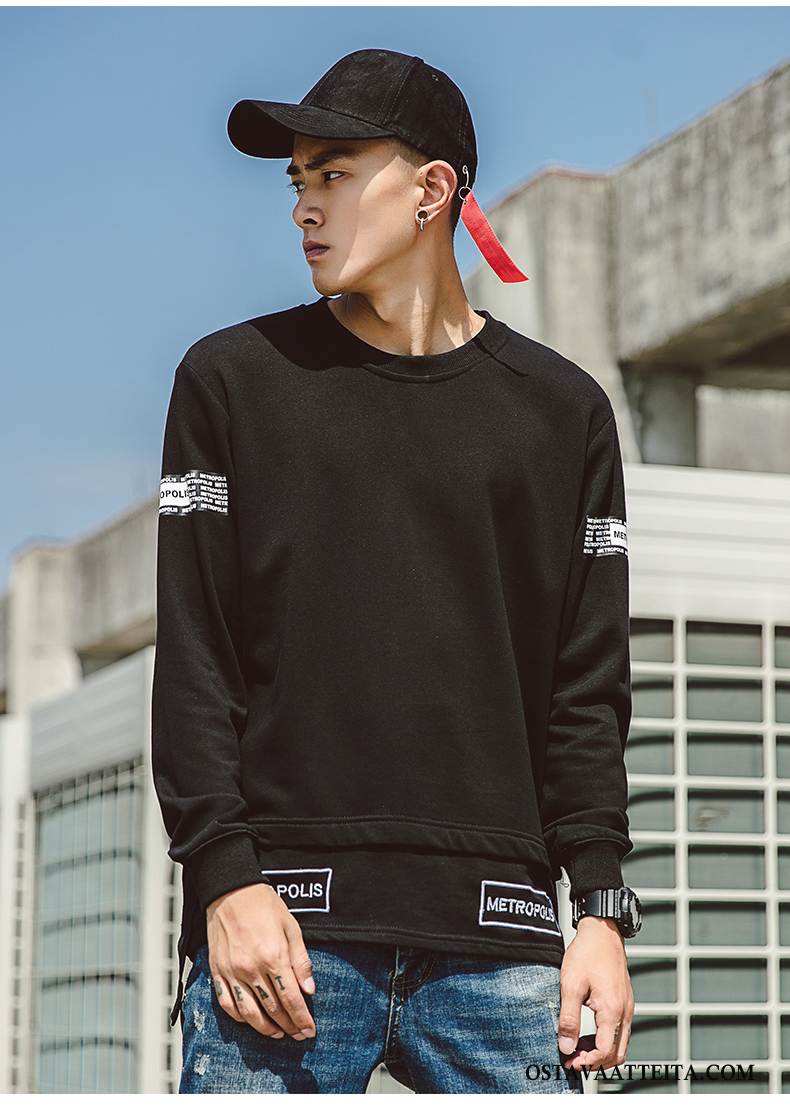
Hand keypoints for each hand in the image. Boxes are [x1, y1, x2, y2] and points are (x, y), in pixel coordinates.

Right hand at [205, 883, 316, 1041]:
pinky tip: (251, 1021)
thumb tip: (309, 990)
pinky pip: (227, 1003)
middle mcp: (251, 968)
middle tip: (299, 1035)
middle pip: (272, 1009)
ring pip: (249, 1013)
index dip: (302, 1018)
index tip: (310, 1030)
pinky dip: (240, 1017)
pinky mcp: (218, 971)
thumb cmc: (263, 905)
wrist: (230, 890)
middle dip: (289, 1026)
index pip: (291, 998)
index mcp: (273, 956)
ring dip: (265, 1029)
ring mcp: (232, 972)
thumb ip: (300, 960)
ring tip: (278, 1034)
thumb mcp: (291, 927)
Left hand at [557, 916, 633, 1072]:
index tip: (569, 1061)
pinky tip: (588, 1033)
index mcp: (612, 1010)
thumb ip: (569, 1019)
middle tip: (573, 1059)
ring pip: (621, 1043)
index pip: (605, 1051)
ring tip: (578, 1047)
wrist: (602, 931)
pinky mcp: (625, 1001)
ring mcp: (627, 1007)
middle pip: (617, 1053)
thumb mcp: (570, 986)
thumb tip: (566, 1047)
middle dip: (596, 1062)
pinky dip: (606, 1039)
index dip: (587, 1062)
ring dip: (601, 1051)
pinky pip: (620, 1030)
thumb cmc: (587, 954)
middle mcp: (625, 1012)